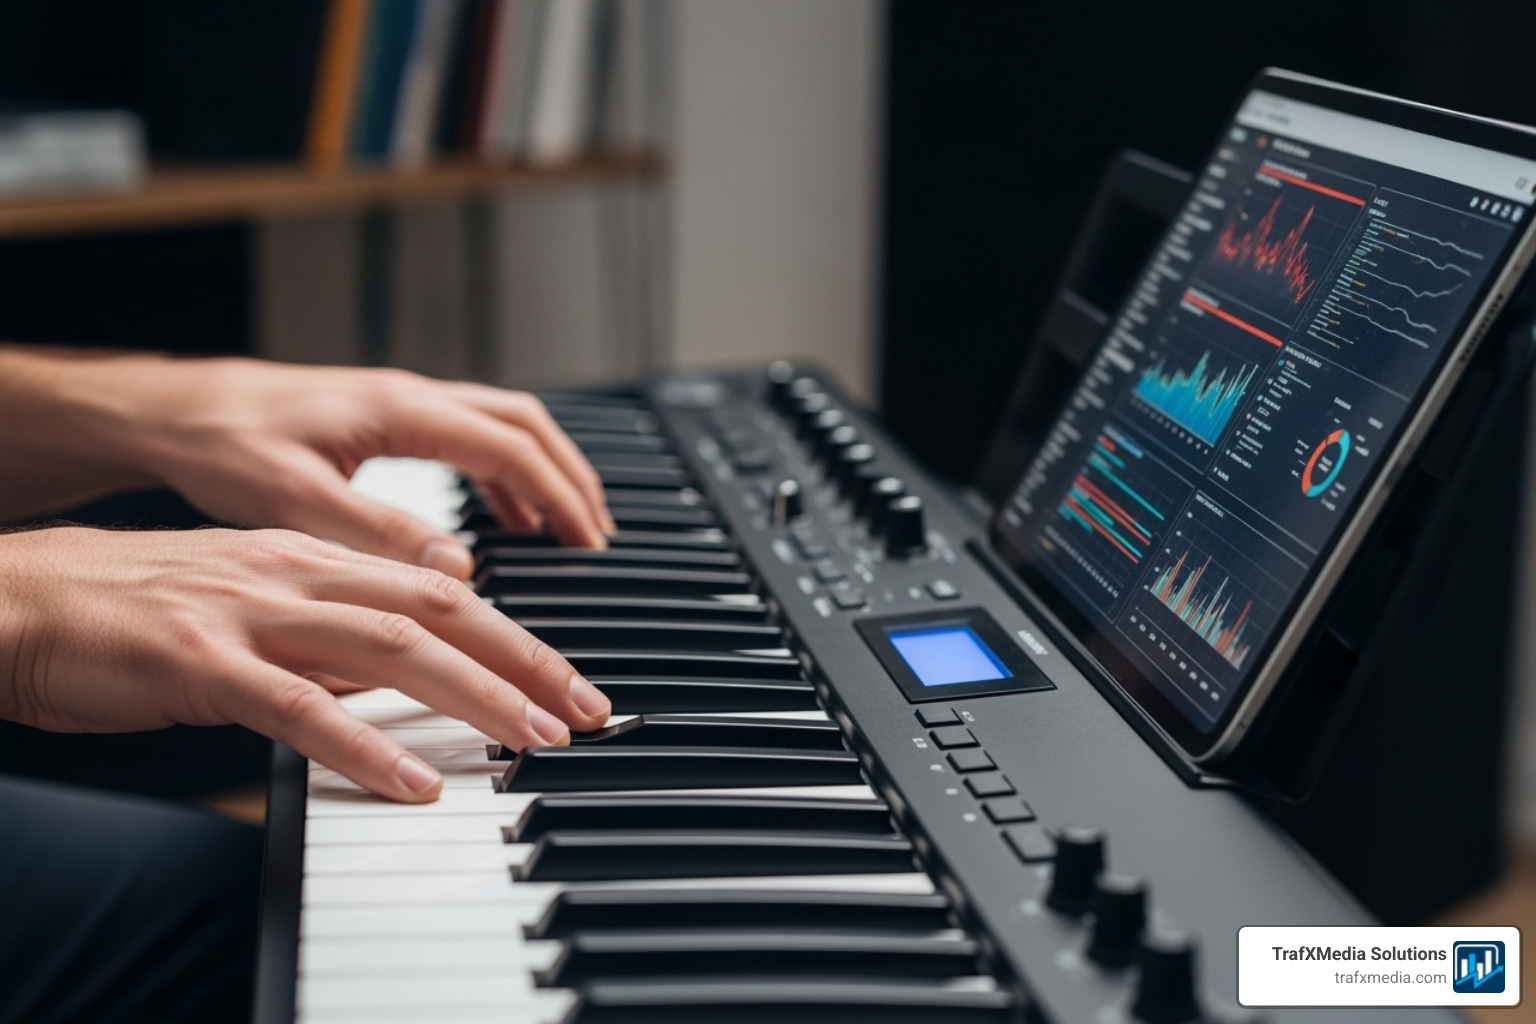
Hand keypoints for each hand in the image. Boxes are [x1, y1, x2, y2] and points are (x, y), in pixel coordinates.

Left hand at [0, 351, 615, 577]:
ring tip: (564, 528)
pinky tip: (497, 516)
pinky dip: (502, 475)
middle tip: (597, 533)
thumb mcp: (295, 499)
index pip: (512, 448)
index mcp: (401, 411)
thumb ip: (379, 531)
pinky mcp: (382, 420)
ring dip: (541, 474)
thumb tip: (458, 564)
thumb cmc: (219, 442)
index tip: (589, 542)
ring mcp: (399, 404)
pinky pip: (468, 438)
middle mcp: (410, 398)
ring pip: (501, 426)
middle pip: (525, 425)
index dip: (560, 496)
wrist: (166, 410)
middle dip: (571, 478)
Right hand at [0, 527, 612, 801]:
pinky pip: (296, 709)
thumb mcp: (252, 606)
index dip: (517, 636)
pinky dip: (363, 745)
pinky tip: (412, 783)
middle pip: (441, 610)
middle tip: (585, 711)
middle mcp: (296, 574)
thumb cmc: (134, 608)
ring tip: (530, 739)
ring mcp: (251, 613)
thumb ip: (328, 632)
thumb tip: (401, 671)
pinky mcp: (199, 663)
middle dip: (525, 662)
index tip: (569, 681)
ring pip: (390, 647)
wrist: (21, 597)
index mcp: (313, 559)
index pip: (444, 589)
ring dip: (474, 696)